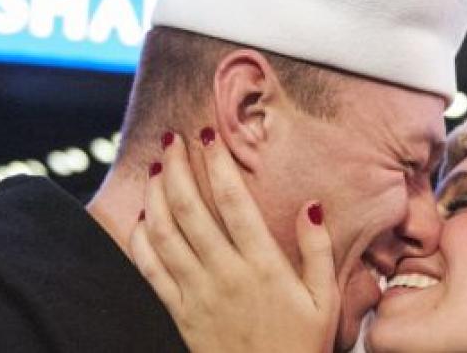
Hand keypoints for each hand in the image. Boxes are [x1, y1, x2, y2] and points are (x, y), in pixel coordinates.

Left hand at [130, 129, 338, 352]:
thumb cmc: (301, 346)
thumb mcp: (325, 300)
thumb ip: (318, 251)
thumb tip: (311, 206)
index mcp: (263, 266)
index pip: (234, 202)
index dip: (217, 163)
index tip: (209, 135)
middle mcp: (225, 274)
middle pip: (190, 209)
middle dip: (177, 167)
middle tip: (172, 139)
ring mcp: (197, 294)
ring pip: (164, 234)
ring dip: (155, 196)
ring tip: (155, 167)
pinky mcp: (178, 313)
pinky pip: (150, 270)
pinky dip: (141, 239)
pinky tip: (142, 218)